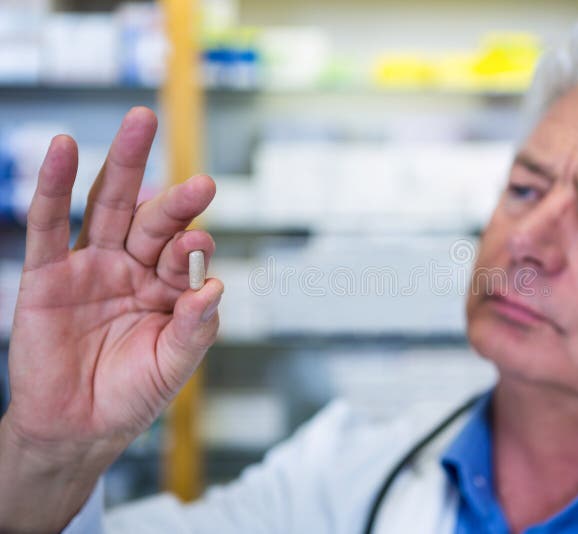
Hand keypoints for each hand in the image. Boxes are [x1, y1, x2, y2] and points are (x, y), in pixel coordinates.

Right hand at [0, 107, 222, 530]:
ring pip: (107, 206)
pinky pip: (48, 226)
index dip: (192, 248)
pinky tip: (64, 148)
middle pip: (153, 219)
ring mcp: (91, 265)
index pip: (185, 256)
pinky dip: (53, 188)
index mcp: (168, 286)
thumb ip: (195, 329)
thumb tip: (218, 287)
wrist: (77, 427)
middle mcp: (133, 267)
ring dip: (123, 165)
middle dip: (174, 198)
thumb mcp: (173, 365)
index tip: (198, 242)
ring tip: (141, 123)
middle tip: (200, 179)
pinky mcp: (46, 275)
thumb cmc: (132, 393)